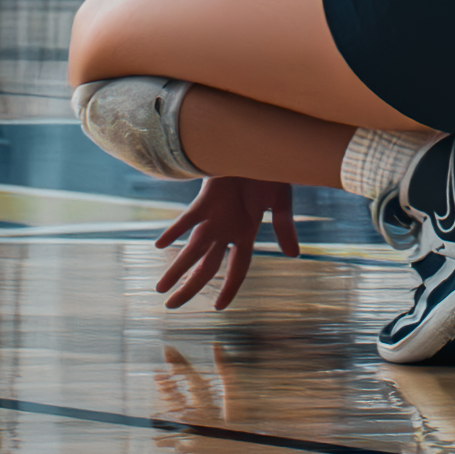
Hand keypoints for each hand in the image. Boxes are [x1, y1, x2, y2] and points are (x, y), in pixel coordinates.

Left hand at [154, 176, 300, 310]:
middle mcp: (227, 231)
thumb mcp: (281, 203)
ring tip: (161, 289)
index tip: (218, 307)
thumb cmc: (269, 171)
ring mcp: (214, 218)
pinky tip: (160, 245)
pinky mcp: (205, 200)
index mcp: (246, 233)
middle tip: (171, 307)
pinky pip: (187, 220)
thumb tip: (294, 256)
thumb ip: (284, 229)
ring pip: (192, 251)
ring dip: (177, 270)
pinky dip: (174, 232)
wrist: (256, 146)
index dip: (229, 288)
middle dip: (190, 288)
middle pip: (206, 267)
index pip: (237, 269)